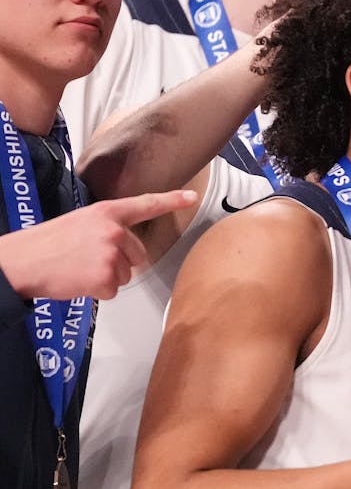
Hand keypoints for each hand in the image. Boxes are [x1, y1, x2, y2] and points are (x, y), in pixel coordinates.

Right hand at [0, 189, 195, 299]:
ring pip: (126, 275)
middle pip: (138, 255)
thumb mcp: (79, 222)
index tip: (191, 197)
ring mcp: (111, 254)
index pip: (145, 204)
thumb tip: (125, 244)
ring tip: (79, 268)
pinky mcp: (106, 277)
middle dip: (119, 262)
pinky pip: (114, 291)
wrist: (21, 262)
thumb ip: (106, 228)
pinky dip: (98, 291)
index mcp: (106, 213)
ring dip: (106, 277)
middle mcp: (113, 231)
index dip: (171, 200)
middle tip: (87, 259)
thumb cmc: (46, 244)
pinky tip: (79, 280)